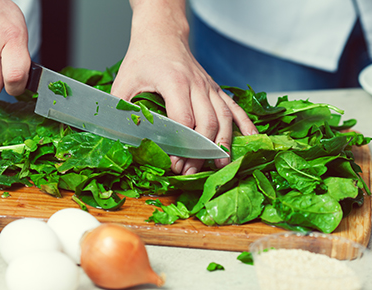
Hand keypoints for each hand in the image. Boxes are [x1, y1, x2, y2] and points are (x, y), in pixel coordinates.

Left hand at [111, 0, 257, 174]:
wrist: (162, 35)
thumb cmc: (142, 60)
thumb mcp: (123, 83)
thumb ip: (122, 110)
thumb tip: (124, 139)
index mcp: (174, 81)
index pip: (184, 119)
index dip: (180, 146)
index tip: (173, 163)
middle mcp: (196, 84)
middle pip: (207, 123)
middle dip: (201, 151)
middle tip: (190, 171)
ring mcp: (209, 86)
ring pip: (224, 117)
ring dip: (223, 143)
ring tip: (221, 164)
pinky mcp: (216, 88)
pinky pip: (234, 107)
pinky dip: (244, 123)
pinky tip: (250, 138)